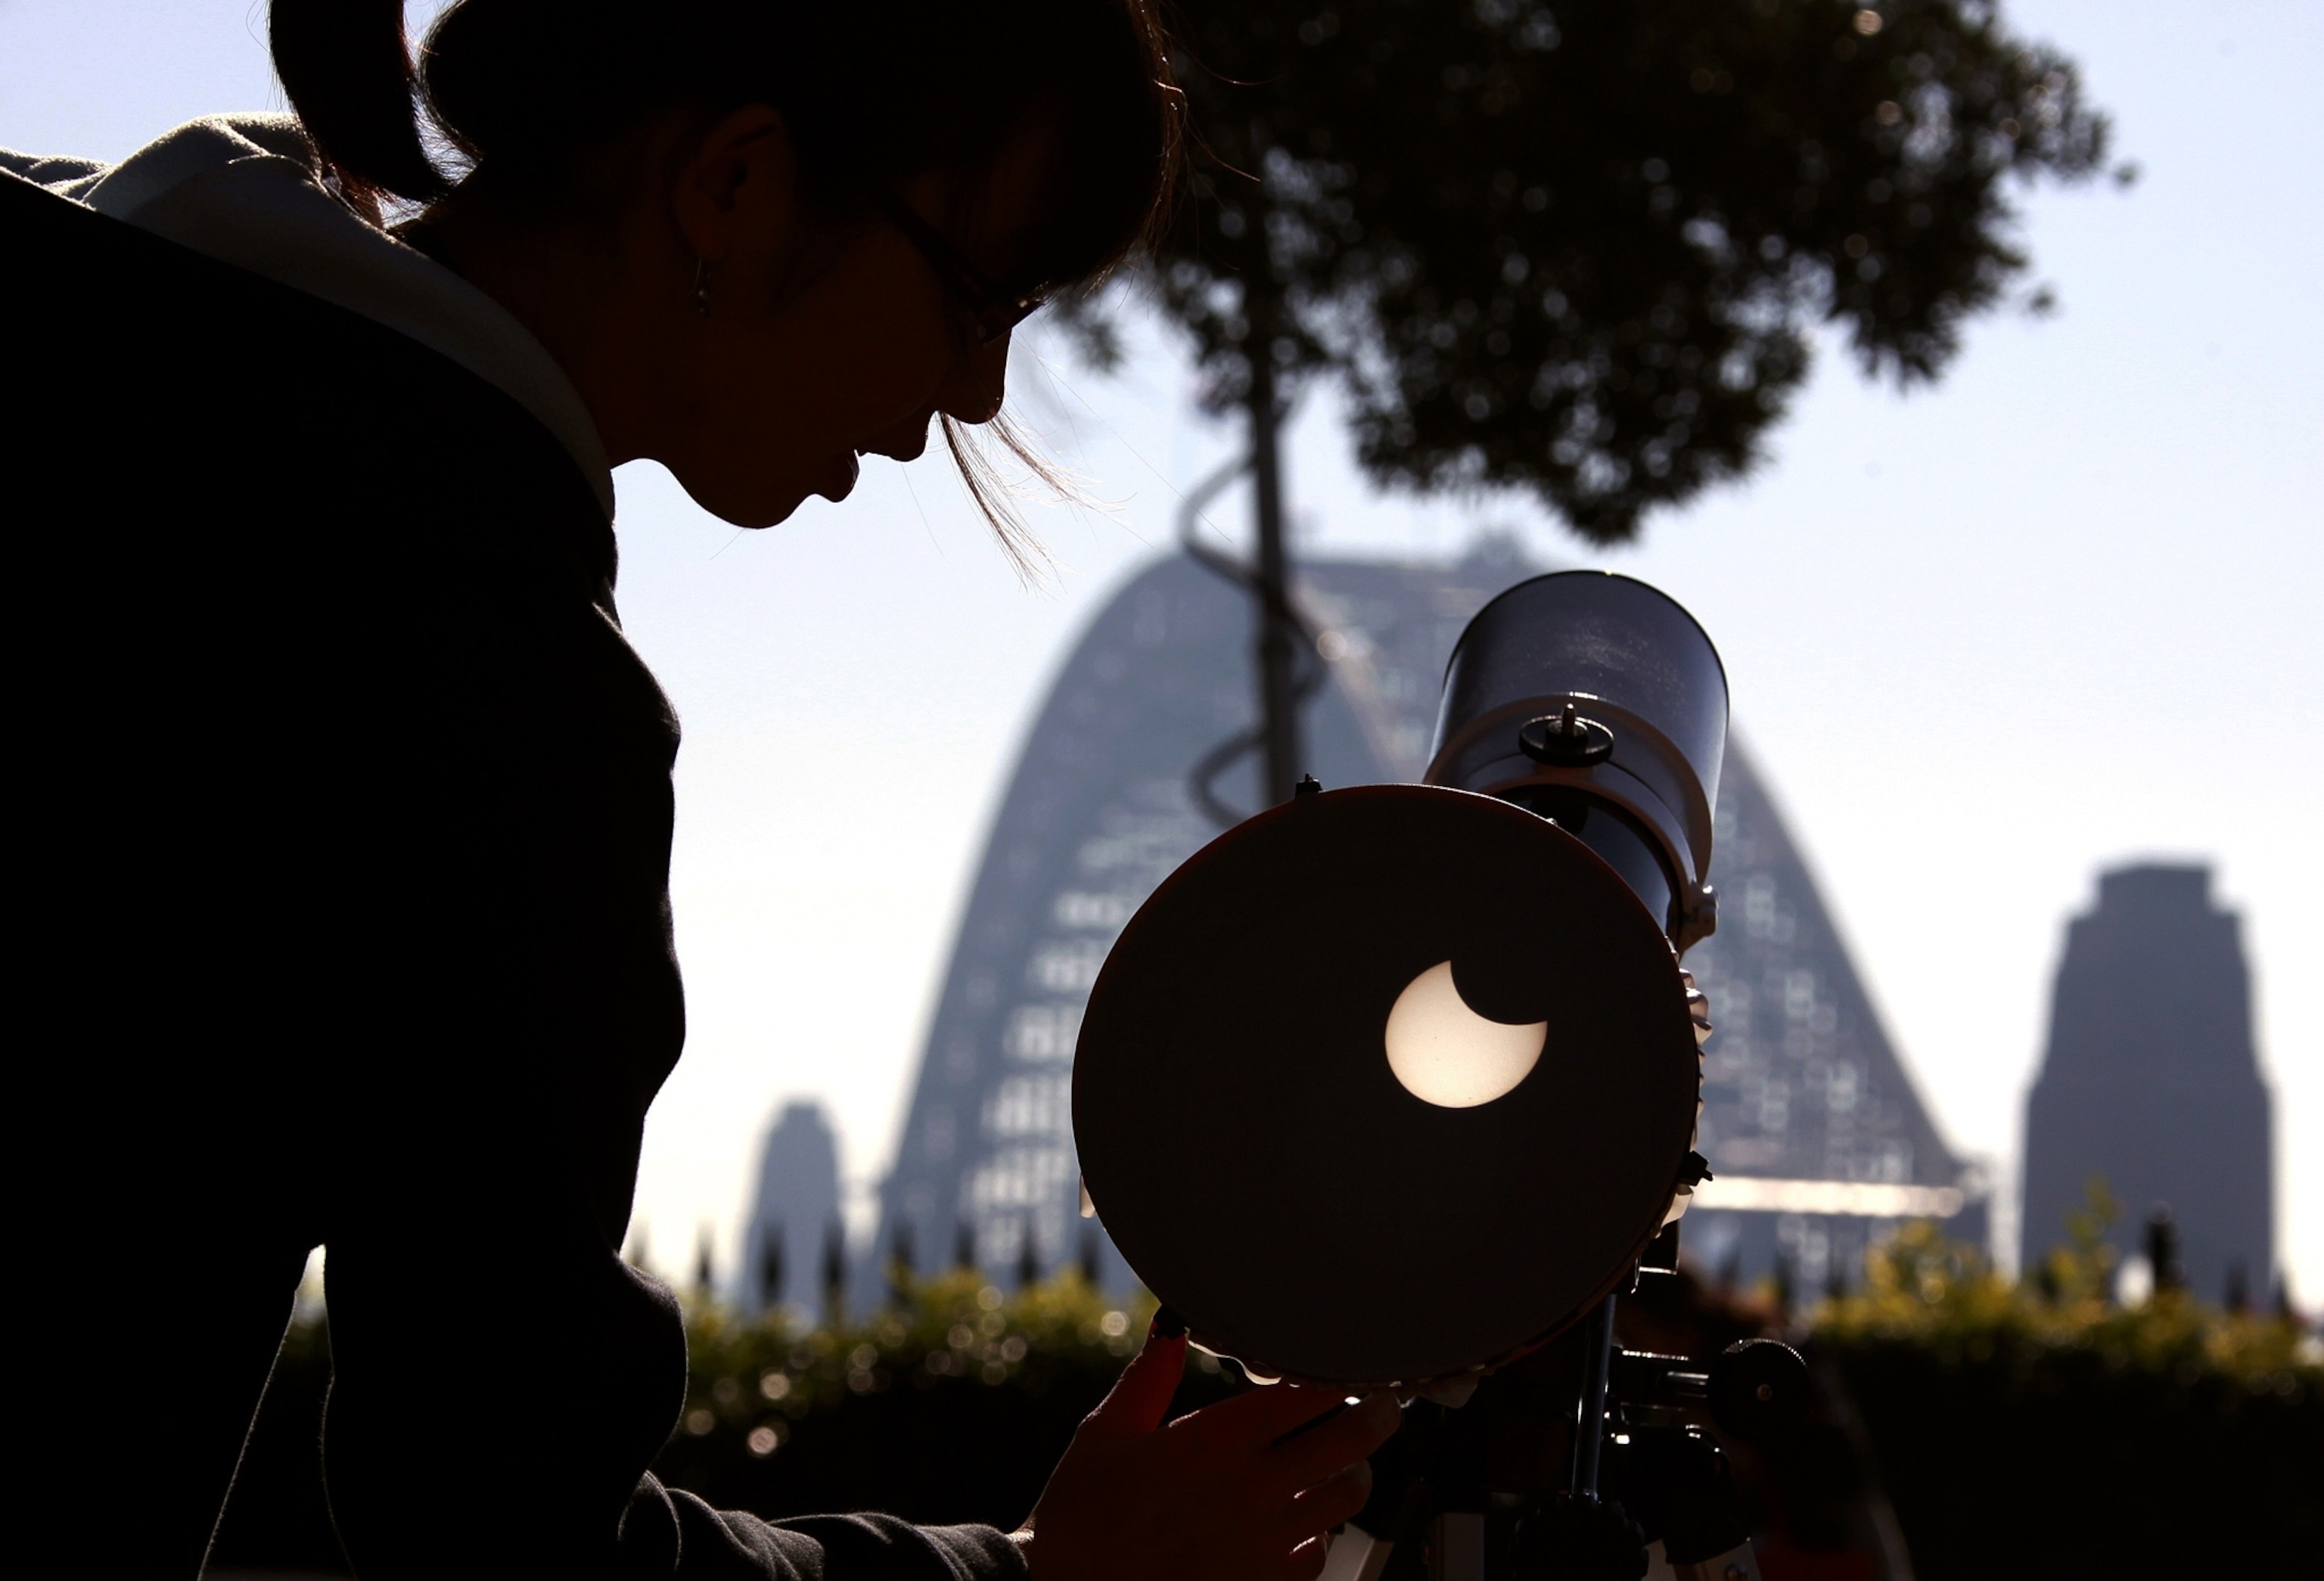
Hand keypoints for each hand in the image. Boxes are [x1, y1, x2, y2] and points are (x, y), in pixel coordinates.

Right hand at [1013, 1321, 1402, 1580]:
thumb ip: (1149, 1377)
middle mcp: (1253, 1487)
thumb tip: (1172, 1329)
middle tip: (1381, 1405)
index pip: (1309, 1393)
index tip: (1349, 1366)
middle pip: (1349, 1441)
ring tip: (1347, 1461)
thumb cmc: (1083, 1516)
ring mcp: (1265, 1540)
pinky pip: (1319, 1552)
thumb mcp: (1106, 1433)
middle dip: (1377, 1416)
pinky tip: (1303, 1521)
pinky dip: (1320, 1533)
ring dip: (1355, 1474)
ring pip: (1348, 1498)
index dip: (1340, 1375)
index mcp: (1217, 1439)